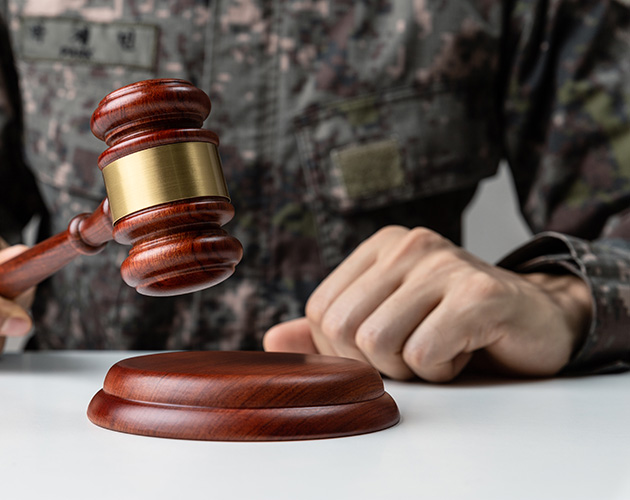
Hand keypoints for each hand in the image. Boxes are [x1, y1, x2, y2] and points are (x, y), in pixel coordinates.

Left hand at [264, 226, 591, 381]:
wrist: (533, 321)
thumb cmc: (453, 325)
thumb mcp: (385, 323)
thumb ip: (328, 331)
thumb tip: (271, 340)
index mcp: (381, 247)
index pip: (321, 312)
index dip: (344, 349)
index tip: (388, 344)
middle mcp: (409, 245)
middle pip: (343, 329)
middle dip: (376, 361)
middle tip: (416, 350)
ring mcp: (445, 263)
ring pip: (378, 343)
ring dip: (410, 368)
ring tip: (442, 346)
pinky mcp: (479, 294)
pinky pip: (424, 353)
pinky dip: (441, 370)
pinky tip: (465, 349)